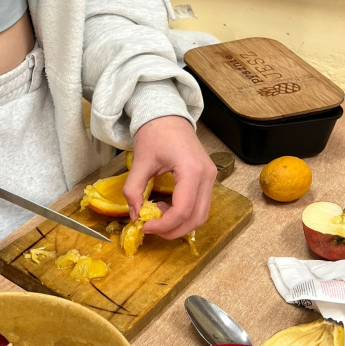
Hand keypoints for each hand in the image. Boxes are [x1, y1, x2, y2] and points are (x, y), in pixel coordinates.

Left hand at [122, 115, 216, 238]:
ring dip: (180, 223)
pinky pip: (199, 205)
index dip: (164, 224)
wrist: (167, 115)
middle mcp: (207, 176)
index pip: (183, 210)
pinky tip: (165, 207)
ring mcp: (210, 178)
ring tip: (157, 216)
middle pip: (197, 218)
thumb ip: (134, 190)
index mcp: (192, 170)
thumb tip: (134, 215)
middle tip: (151, 229)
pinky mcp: (207, 178)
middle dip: (174, 230)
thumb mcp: (140, 161)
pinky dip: (184, 213)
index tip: (145, 226)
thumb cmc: (155, 133)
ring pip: (201, 214)